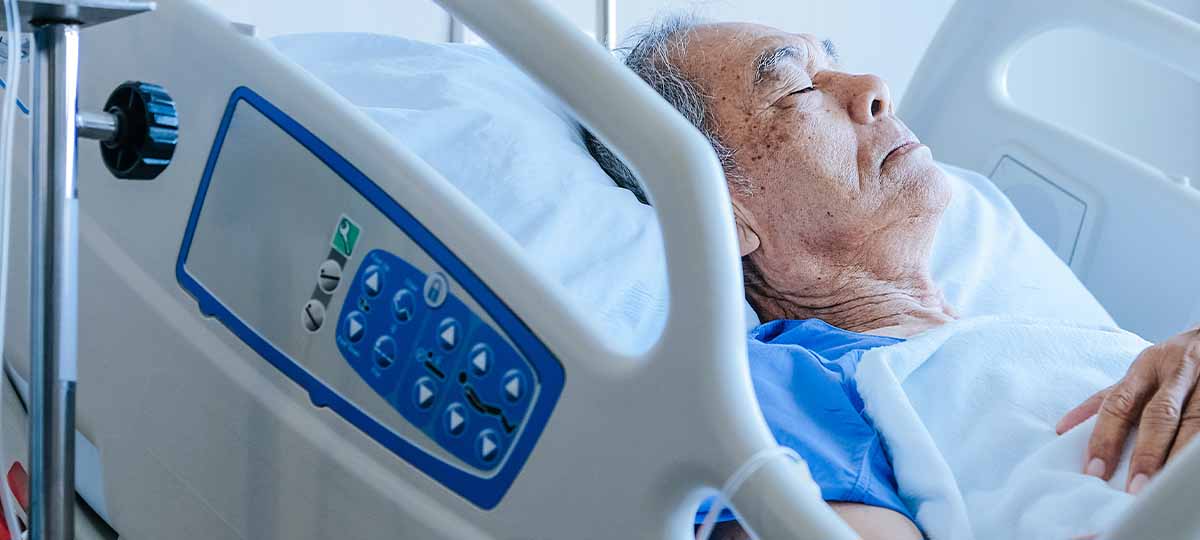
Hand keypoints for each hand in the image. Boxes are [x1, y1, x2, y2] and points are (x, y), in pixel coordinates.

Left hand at [1056, 326, 1199, 493]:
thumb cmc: (1170, 364)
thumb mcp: (1137, 374)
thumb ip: (1105, 400)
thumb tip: (1063, 428)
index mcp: (1145, 367)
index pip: (1119, 403)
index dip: (1105, 437)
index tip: (1095, 469)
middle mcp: (1176, 372)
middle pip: (1159, 415)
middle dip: (1146, 453)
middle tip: (1135, 487)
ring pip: (1195, 424)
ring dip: (1178, 456)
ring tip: (1165, 485)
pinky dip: (1198, 451)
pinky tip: (1190, 471)